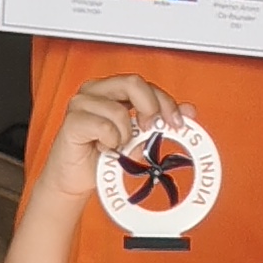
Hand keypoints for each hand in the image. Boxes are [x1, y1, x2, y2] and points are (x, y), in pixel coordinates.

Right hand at [40, 74, 178, 204]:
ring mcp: (81, 103)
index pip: (145, 85)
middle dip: (150, 107)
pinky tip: (103, 147)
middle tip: (149, 129)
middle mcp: (96, 91)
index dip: (165, 102)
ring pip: (119, 110)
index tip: (177, 123)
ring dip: (124, 135)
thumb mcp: (140, 139)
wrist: (76, 180)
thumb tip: (189, 110)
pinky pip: (103, 127)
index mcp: (112, 90)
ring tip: (116, 145)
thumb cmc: (103, 156)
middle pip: (133, 82)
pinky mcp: (72, 121)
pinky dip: (110, 141)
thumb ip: (160, 122)